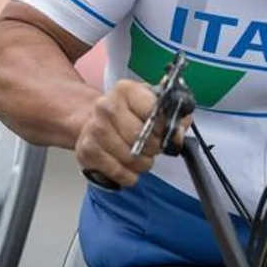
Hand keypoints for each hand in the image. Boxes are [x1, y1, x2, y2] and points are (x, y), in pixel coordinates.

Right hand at [75, 79, 191, 187]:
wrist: (92, 122)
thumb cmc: (127, 115)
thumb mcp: (150, 105)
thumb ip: (172, 116)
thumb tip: (180, 129)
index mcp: (126, 90)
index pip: (153, 110)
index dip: (164, 126)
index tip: (164, 133)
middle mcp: (106, 106)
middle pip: (140, 136)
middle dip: (154, 148)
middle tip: (153, 148)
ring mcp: (94, 129)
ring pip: (131, 157)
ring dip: (143, 163)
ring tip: (142, 158)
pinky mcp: (87, 151)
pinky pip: (118, 172)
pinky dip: (129, 176)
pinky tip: (129, 169)